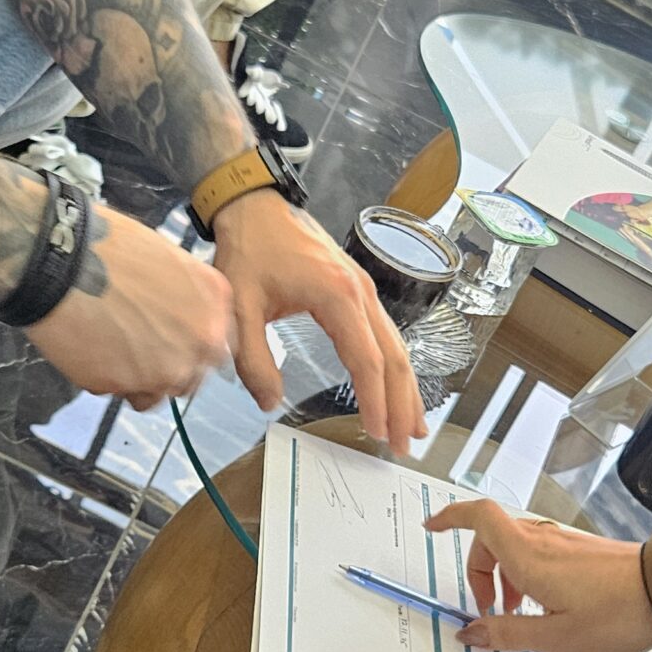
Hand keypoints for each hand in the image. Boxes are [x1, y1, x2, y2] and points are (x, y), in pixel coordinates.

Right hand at [25, 205, 233, 409]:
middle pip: (192, 375)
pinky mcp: (130, 387)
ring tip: (109, 347)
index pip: (218, 346)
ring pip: (160, 391)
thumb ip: (189, 298)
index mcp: (216, 305)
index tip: (172, 341)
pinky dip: (112, 382)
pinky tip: (94, 353)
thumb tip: (182, 320)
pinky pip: (126, 395)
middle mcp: (202, 342)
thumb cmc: (110, 248)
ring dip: (139, 379)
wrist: (63, 260)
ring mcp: (168, 369)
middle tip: (136, 346)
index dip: (191, 345)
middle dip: (167, 366)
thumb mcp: (170, 260)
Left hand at [209, 191, 426, 444]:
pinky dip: (396, 366)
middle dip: (402, 404)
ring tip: (413, 426)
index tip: (377, 434)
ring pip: (397, 345)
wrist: (255, 207)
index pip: (366, 360)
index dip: (374, 400)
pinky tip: (397, 387)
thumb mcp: (238, 308)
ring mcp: (364, 288)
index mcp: (337, 296)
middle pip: (394, 357)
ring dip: (406, 388)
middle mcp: (361, 292)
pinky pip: (386, 333)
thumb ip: (252, 359)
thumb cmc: (248, 251)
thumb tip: (270, 403)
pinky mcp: (359, 288)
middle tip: (405, 445)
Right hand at [423, 499, 651, 651]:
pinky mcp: (580, 550)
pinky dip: (529, 575)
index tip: (432, 528)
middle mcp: (541, 540)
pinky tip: (548, 607)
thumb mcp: (556, 635)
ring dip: (505, 576)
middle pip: (491, 538)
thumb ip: (507, 633)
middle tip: (490, 610)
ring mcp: (563, 542)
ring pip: (515, 547)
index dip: (449, 518)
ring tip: (521, 614)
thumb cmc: (619, 612)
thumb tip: (469, 632)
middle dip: (479, 571)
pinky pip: (539, 553)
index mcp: (527, 556)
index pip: (477, 517)